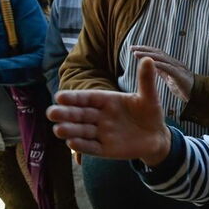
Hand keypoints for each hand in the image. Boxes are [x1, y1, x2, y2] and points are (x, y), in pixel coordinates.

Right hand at [47, 57, 171, 164]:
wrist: (157, 136)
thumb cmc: (149, 113)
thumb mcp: (149, 96)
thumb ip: (145, 80)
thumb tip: (147, 59)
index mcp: (107, 101)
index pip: (87, 98)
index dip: (74, 98)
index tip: (60, 96)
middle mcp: (100, 116)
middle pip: (80, 114)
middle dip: (66, 114)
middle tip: (51, 112)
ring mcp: (101, 133)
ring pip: (82, 131)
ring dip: (70, 130)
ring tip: (58, 129)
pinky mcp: (105, 149)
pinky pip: (92, 147)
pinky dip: (82, 146)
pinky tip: (72, 143)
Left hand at [130, 45, 193, 101]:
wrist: (200, 96)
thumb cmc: (185, 88)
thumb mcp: (170, 79)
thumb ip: (162, 72)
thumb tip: (152, 67)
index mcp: (171, 64)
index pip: (157, 53)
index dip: (145, 50)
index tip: (134, 49)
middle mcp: (174, 63)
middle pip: (158, 52)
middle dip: (144, 49)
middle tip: (132, 48)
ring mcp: (178, 68)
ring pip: (161, 58)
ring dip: (148, 55)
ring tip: (136, 54)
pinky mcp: (180, 76)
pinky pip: (168, 68)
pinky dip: (158, 65)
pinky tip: (149, 64)